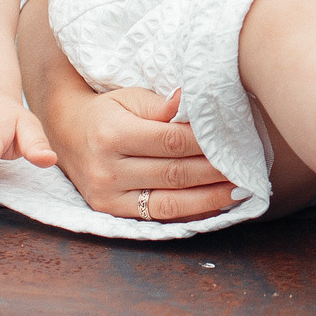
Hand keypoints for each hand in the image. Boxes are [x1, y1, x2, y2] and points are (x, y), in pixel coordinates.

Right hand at [42, 85, 238, 221]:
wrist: (67, 135)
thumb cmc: (107, 111)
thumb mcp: (130, 98)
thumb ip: (162, 105)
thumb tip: (192, 99)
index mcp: (112, 134)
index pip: (171, 141)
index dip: (206, 143)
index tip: (235, 141)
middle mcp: (107, 169)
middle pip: (174, 173)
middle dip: (215, 171)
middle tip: (248, 167)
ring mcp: (108, 195)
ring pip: (170, 201)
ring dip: (210, 198)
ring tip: (240, 190)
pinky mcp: (111, 212)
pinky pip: (158, 216)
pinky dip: (191, 213)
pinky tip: (215, 206)